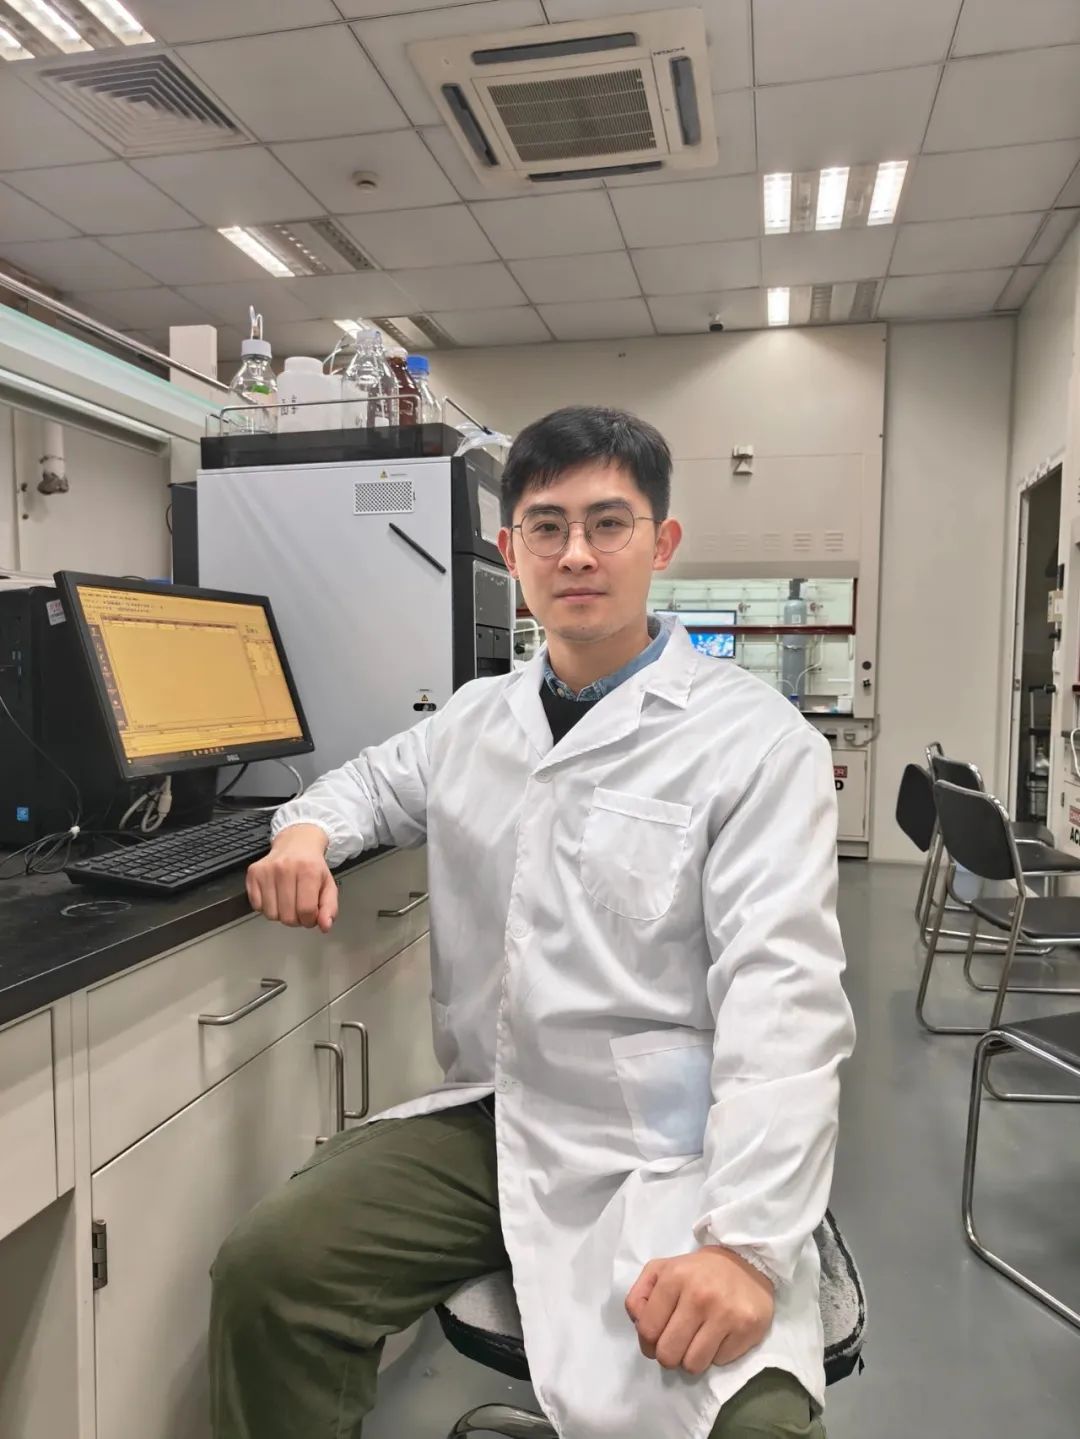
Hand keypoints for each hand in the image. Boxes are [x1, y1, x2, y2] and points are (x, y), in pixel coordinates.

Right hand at [246, 825, 337, 931]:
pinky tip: (275, 895)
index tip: (311, 915)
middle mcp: (285, 868)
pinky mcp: (253, 873)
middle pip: (287, 916)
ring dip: (281, 914)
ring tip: (288, 900)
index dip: (310, 920)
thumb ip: (330, 907)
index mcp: (308, 871)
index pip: (306, 911)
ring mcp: (267, 870)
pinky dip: (267, 906)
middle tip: (299, 907)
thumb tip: (325, 926)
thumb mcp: (328, 885)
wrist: (297, 843)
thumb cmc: (312, 866)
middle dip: (296, 919)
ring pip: (271, 914)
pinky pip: (257, 906)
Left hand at [625, 1246, 773, 1374]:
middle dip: (668, 1355)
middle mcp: (700, 1295)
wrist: (747, 1261)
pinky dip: (716, 1354)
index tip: (656, 1339)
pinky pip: (719, 1362)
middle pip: (668, 1354)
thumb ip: (640, 1295)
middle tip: (677, 1344)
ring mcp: (725, 1313)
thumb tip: (637, 1324)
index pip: (648, 1330)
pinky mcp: (747, 1328)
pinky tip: (719, 1336)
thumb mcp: (662, 1270)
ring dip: (692, 1359)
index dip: (647, 1343)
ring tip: (697, 1342)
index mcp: (674, 1277)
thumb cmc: (698, 1271)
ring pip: (693, 1365)